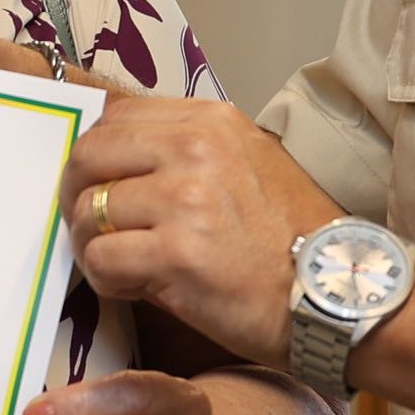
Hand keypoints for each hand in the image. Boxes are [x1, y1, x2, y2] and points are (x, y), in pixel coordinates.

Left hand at [59, 97, 340, 364]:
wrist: (338, 295)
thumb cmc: (294, 241)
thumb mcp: (248, 165)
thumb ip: (188, 153)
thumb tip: (117, 164)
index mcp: (211, 122)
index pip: (115, 118)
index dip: (94, 157)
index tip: (97, 187)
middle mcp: (196, 149)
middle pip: (89, 156)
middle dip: (76, 196)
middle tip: (90, 228)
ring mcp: (185, 199)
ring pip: (87, 211)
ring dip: (91, 244)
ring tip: (123, 265)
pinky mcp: (177, 254)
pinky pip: (101, 258)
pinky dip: (105, 278)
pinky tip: (135, 287)